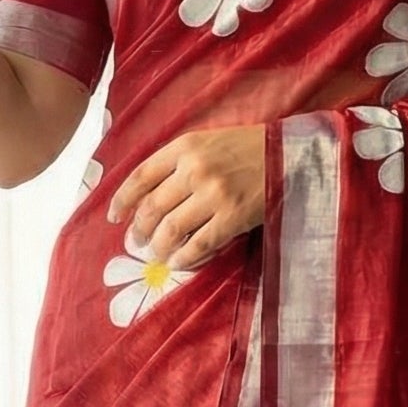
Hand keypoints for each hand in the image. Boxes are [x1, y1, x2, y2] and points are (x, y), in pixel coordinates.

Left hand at [107, 123, 264, 272]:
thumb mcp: (208, 142)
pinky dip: (184, 258)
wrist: (293, 155)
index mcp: (185, 147)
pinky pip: (199, 244)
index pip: (140, 176)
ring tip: (157, 254)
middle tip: (137, 242)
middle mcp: (195, 169)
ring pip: (171, 229)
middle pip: (152, 207)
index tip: (114, 216)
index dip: (122, 200)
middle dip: (139, 230)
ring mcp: (214, 194)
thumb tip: (148, 195)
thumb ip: (179, 162)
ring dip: (159, 247)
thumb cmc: (249, 149)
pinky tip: (178, 263)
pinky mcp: (233, 217)